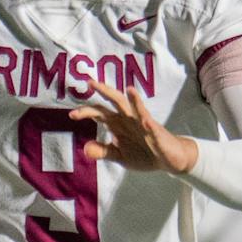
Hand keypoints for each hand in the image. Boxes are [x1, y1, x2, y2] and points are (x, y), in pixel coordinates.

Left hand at [72, 82, 197, 175]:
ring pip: (139, 109)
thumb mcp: (119, 155)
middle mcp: (130, 119)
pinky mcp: (158, 135)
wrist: (169, 159)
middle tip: (91, 82)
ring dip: (135, 100)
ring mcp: (145, 125)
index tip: (72, 115)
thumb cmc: (144, 153)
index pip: (100, 113)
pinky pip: (153, 128)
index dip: (86, 112)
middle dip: (105, 91)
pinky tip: (145, 121)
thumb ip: (103, 151)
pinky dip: (149, 124)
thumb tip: (85, 148)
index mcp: (119, 124)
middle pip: (116, 102)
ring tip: (129, 89)